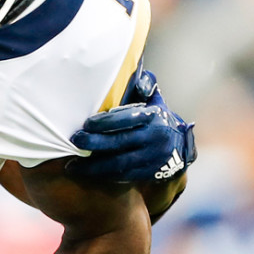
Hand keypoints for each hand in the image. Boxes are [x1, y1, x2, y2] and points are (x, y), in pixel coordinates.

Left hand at [66, 70, 195, 183]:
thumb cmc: (157, 119)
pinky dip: (105, 175)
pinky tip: (89, 172)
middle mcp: (155, 137)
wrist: (181, 147)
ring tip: (72, 165)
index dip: (104, 122)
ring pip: (120, 163)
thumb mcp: (155, 100)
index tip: (85, 124)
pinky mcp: (150, 173)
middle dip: (94, 143)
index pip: (126, 118)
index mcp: (153, 117)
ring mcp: (153, 158)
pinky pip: (124, 176)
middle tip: (75, 141)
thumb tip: (137, 78)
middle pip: (119, 142)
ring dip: (94, 166)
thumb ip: (145, 86)